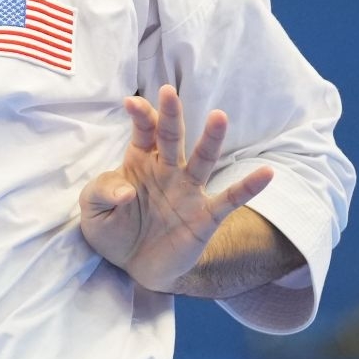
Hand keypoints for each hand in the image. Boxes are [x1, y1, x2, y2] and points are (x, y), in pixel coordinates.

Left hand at [77, 84, 273, 293]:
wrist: (133, 267)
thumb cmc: (112, 230)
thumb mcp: (92, 211)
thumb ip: (101, 193)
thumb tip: (125, 190)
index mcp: (139, 161)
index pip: (143, 132)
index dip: (139, 116)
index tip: (131, 102)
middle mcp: (167, 170)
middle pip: (171, 137)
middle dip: (171, 115)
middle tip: (168, 91)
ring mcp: (188, 191)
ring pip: (202, 160)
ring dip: (210, 139)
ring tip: (218, 117)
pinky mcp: (205, 216)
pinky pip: (229, 199)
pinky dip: (248, 187)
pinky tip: (266, 173)